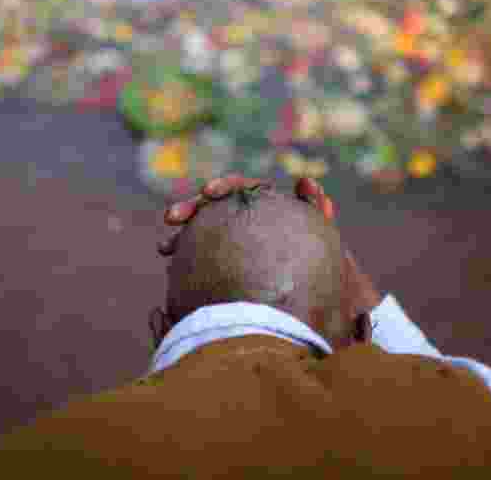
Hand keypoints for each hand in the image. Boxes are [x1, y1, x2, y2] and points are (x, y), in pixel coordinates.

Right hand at [158, 174, 381, 313]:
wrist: (320, 308)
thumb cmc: (324, 272)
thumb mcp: (321, 244)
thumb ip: (315, 213)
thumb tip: (307, 181)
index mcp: (268, 208)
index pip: (242, 189)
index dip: (223, 186)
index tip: (209, 192)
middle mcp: (249, 223)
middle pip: (215, 207)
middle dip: (192, 208)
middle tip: (172, 217)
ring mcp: (235, 243)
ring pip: (203, 232)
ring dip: (182, 235)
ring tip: (166, 247)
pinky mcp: (224, 265)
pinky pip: (200, 257)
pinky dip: (185, 258)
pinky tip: (172, 265)